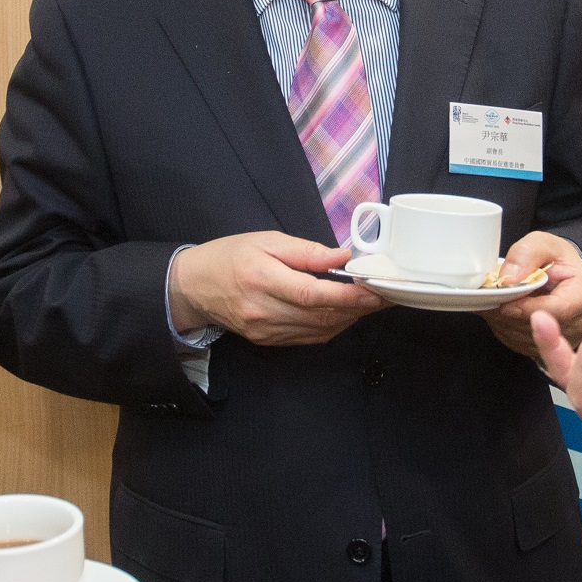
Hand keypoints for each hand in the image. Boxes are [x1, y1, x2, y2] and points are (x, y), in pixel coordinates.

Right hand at [168, 229, 382, 347]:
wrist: (194, 287)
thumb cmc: (230, 256)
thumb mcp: (266, 240)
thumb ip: (306, 251)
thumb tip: (343, 256)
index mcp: (262, 279)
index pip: (313, 294)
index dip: (349, 295)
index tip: (376, 288)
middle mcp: (264, 311)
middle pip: (322, 315)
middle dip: (359, 307)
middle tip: (386, 293)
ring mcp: (266, 331)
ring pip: (320, 330)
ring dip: (350, 318)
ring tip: (372, 302)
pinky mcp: (269, 341)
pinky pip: (310, 337)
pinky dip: (333, 326)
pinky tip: (345, 313)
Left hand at [483, 231, 581, 357]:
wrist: (561, 274)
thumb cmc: (557, 260)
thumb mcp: (544, 243)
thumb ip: (526, 253)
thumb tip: (509, 279)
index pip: (559, 309)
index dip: (528, 308)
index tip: (506, 303)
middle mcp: (581, 322)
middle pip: (539, 327)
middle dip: (510, 312)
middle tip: (493, 296)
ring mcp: (565, 340)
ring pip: (524, 337)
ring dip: (504, 320)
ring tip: (499, 299)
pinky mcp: (548, 350)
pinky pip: (518, 343)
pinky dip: (504, 328)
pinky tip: (503, 310)